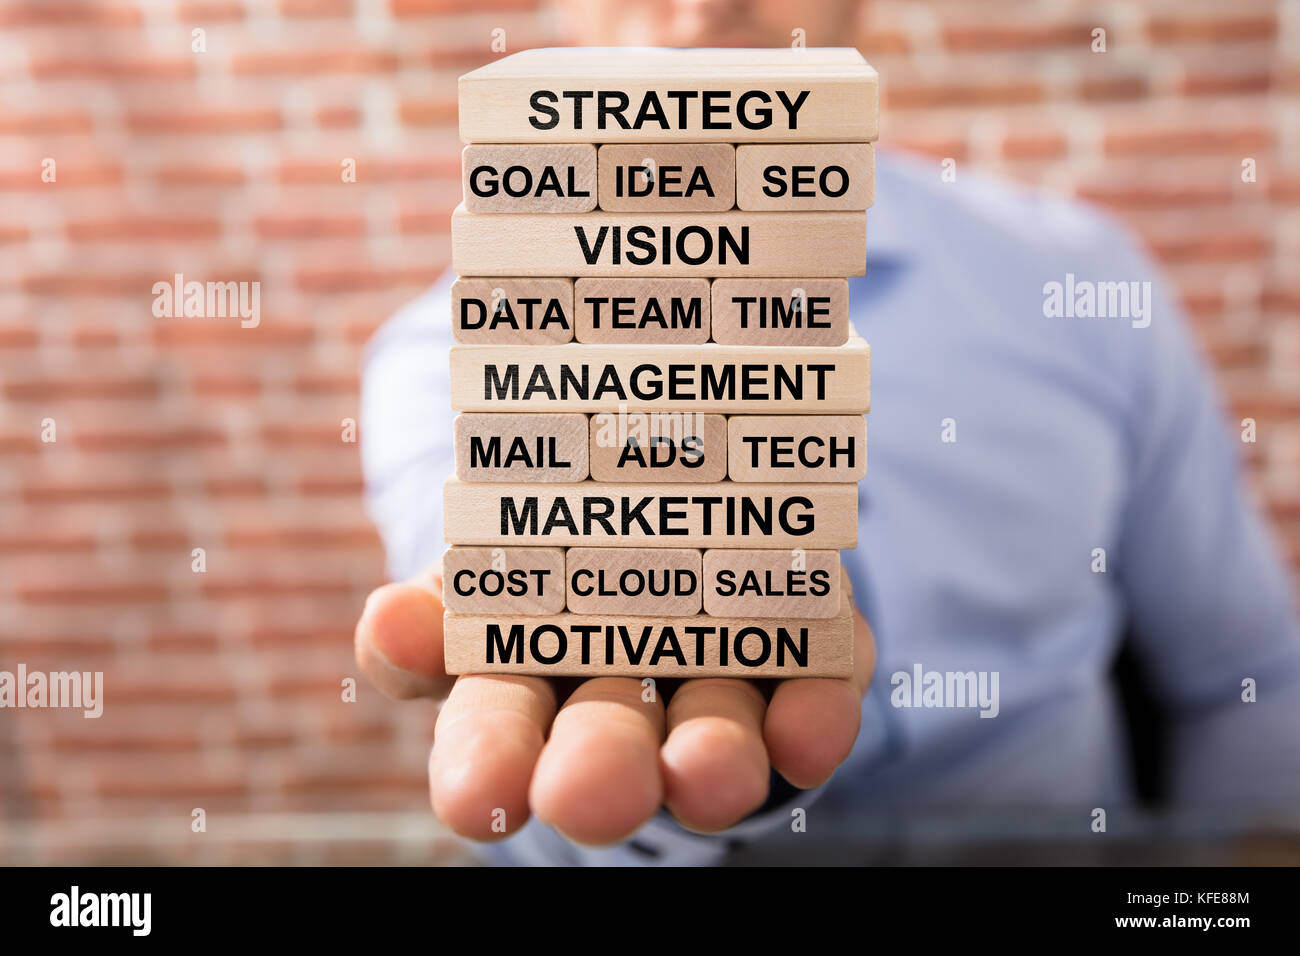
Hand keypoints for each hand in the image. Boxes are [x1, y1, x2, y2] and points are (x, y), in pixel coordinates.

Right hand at [354, 562, 874, 844]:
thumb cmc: (557, 546)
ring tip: (705, 775)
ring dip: (711, 761)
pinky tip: (810, 734)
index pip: (494, 729)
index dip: (484, 763)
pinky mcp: (813, 650)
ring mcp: (723, 677)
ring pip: (714, 733)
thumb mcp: (488, 558)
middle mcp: (628, 698)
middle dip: (599, 771)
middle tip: (590, 799)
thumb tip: (389, 626)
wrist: (682, 492)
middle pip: (608, 743)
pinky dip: (815, 718)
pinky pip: (819, 689)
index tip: (475, 797)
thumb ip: (444, 602)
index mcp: (529, 674)